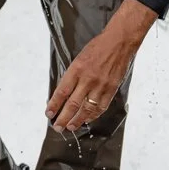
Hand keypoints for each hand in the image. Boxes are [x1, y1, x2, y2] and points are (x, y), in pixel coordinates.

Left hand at [46, 0, 157, 132]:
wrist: (119, 42)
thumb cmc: (98, 47)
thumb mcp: (79, 58)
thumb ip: (72, 75)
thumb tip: (63, 93)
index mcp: (77, 69)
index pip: (62, 92)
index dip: (54, 105)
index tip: (49, 113)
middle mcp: (88, 79)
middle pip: (72, 104)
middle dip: (63, 118)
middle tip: (57, 126)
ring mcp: (101, 85)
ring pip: (87, 109)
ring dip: (77, 120)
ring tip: (71, 127)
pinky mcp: (111, 89)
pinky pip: (101, 107)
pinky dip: (93, 115)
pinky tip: (88, 119)